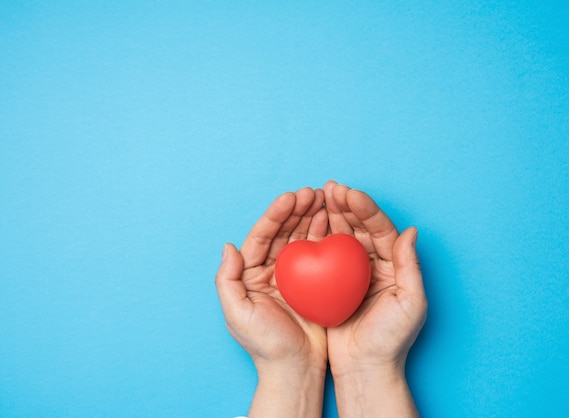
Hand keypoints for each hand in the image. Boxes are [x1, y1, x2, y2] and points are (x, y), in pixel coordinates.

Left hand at [215, 187, 327, 417]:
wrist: (295, 368)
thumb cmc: (265, 345)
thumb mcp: (237, 314)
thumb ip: (227, 280)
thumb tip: (229, 246)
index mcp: (251, 273)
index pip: (262, 236)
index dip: (275, 215)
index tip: (291, 198)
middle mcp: (272, 269)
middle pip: (284, 231)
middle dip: (297, 209)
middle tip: (313, 192)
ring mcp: (295, 274)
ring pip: (302, 237)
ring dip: (312, 216)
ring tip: (326, 198)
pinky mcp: (316, 281)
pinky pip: (320, 252)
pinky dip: (326, 235)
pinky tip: (334, 220)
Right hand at [324, 181, 426, 417]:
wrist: (366, 368)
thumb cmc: (391, 340)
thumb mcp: (410, 304)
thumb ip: (411, 266)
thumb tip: (411, 231)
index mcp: (393, 265)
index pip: (380, 229)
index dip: (365, 209)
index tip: (348, 193)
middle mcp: (373, 264)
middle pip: (359, 227)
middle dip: (344, 205)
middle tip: (328, 188)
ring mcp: (350, 273)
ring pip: (340, 236)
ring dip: (330, 215)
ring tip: (316, 196)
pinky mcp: (331, 283)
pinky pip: (323, 254)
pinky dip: (316, 237)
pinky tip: (306, 224)